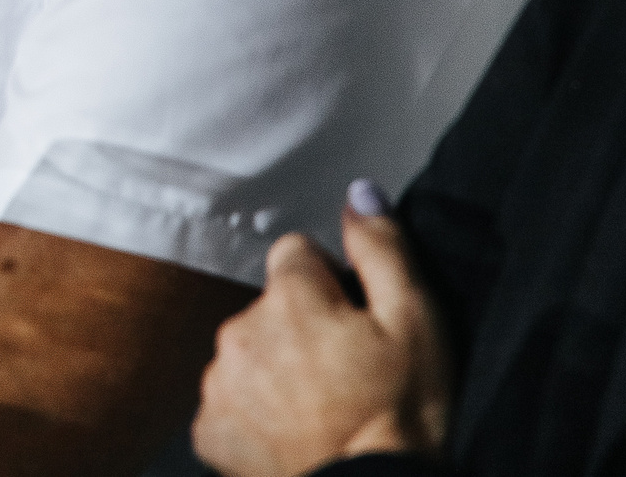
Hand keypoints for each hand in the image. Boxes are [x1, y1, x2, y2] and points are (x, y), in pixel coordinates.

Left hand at [193, 185, 450, 476]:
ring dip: (276, 369)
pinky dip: (255, 413)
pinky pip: (230, 401)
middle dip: (301, 327)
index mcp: (288, 297)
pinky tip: (294, 433)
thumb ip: (382, 249)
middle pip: (270, 306)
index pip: (296, 254)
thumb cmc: (401, 417)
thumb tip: (358, 193)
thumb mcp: (417, 323)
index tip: (355, 321)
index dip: (333, 283)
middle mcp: (239, 330)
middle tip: (346, 372)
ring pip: (247, 352)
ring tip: (323, 407)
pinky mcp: (209, 429)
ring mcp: (219, 382)